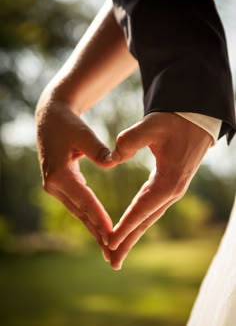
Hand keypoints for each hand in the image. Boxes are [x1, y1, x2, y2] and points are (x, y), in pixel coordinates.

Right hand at [35, 99, 114, 259]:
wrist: (50, 119)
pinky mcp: (61, 185)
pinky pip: (78, 204)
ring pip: (78, 211)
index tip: (112, 233)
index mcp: (59, 174)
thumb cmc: (67, 124)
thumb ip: (98, 150)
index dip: (98, 216)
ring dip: (93, 228)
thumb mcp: (83, 134)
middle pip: (80, 212)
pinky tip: (100, 228)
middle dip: (97, 232)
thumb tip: (113, 163)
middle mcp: (54, 185)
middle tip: (112, 253)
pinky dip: (89, 216)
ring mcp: (55, 187)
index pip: (83, 200)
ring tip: (108, 248)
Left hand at [108, 113, 212, 269]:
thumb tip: (111, 159)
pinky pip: (150, 209)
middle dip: (128, 241)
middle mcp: (171, 191)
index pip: (142, 208)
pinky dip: (138, 222)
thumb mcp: (151, 126)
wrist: (195, 120)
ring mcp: (171, 191)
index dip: (126, 226)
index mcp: (168, 180)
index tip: (110, 242)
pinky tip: (129, 229)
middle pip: (146, 221)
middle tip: (112, 261)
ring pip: (148, 218)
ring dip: (133, 236)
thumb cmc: (174, 122)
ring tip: (117, 253)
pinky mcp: (168, 187)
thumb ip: (129, 141)